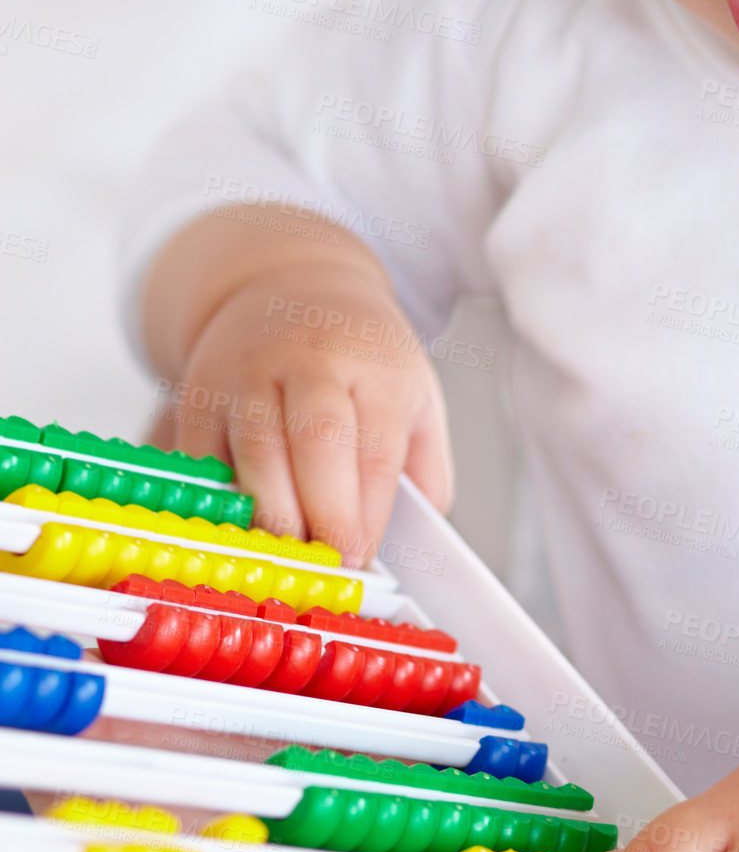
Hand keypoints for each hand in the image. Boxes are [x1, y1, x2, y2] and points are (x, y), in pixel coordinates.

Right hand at [146, 259, 452, 565]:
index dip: (367, 510)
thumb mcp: (413, 392)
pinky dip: (222, 504)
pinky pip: (205, 461)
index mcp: (375, 366)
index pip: (376, 446)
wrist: (288, 284)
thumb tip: (415, 539)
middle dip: (324, 515)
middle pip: (317, 440)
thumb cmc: (358, 355)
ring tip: (288, 559)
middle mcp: (311, 362)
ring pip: (255, 452)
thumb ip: (423, 465)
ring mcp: (250, 375)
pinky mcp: (201, 395)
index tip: (363, 558)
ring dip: (271, 518)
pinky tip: (242, 533)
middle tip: (329, 566)